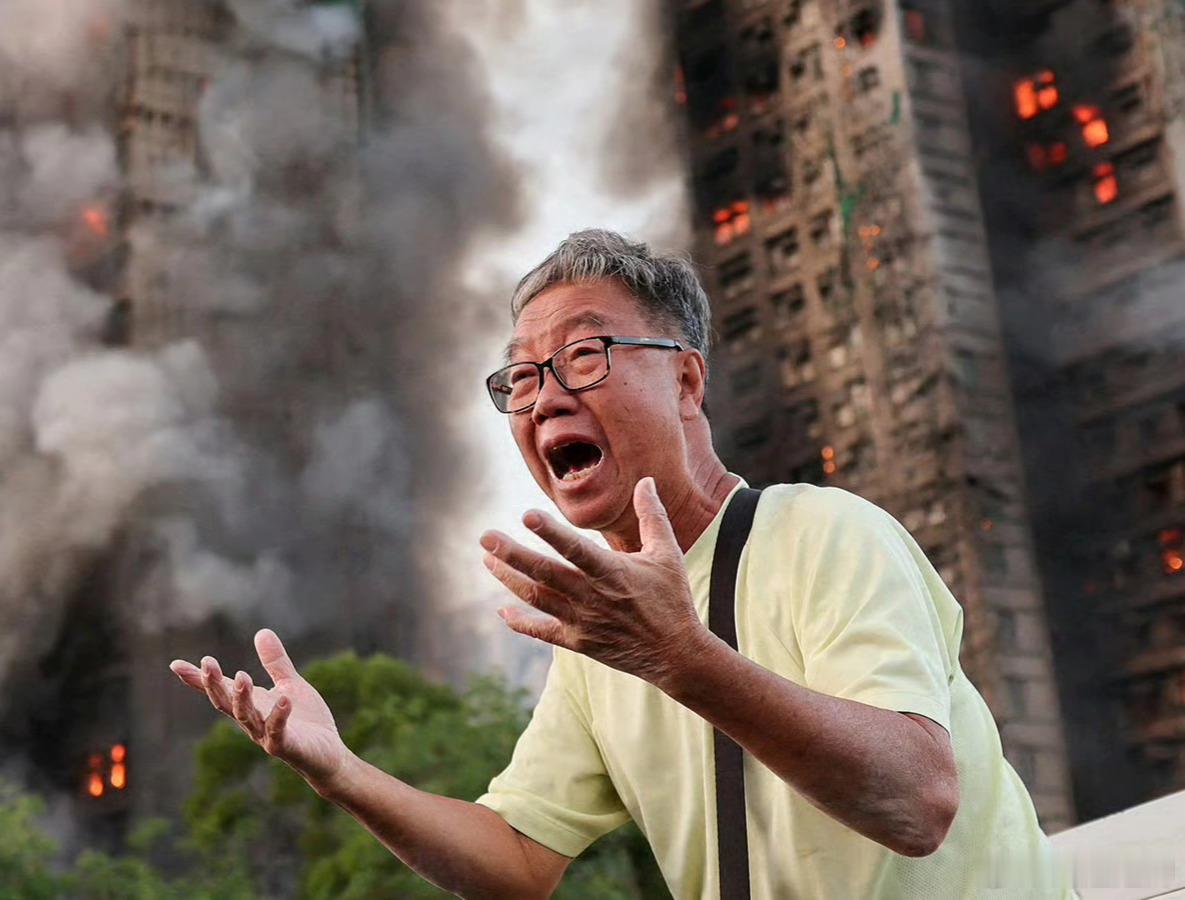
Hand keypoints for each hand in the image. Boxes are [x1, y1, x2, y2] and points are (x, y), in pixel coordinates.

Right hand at [169, 629, 348, 788]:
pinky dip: (279, 716)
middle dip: (214, 685)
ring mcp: (267, 735)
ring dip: (241, 698)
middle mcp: (253, 721)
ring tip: (242, 676)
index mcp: (251, 705)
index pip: (220, 690)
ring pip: (246, 717)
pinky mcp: (286, 746)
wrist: (329, 754)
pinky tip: (284, 699)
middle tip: (206, 663)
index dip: (197, 679)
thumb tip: (261, 631)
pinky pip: (277, 732)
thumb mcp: (289, 685)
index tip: (175, 664)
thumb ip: (275, 662)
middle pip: (225, 703)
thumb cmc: (307, 721)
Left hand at [479, 476, 709, 687]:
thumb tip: (645, 480)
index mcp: (612, 572)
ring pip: (537, 598)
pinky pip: (542, 631)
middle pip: (544, 573)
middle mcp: (592, 596)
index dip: (551, 532)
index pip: (576, 549)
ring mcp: (582, 621)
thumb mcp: (667, 554)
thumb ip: (652, 515)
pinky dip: (520, 623)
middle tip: (485, 537)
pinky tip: (502, 611)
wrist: (675, 653)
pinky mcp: (578, 642)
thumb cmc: (671, 598)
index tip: (526, 515)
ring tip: (487, 560)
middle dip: (512, 554)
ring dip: (509, 579)